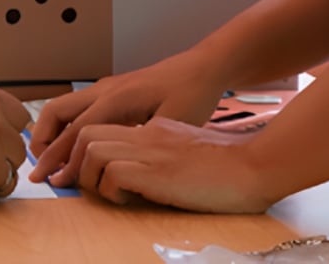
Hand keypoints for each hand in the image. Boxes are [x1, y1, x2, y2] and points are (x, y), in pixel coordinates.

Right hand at [30, 47, 226, 185]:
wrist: (200, 68)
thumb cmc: (192, 94)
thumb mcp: (173, 122)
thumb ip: (143, 142)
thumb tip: (114, 165)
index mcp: (115, 99)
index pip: (75, 131)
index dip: (59, 158)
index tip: (48, 181)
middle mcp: (103, 90)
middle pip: (55, 112)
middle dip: (42, 142)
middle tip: (41, 171)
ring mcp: (104, 88)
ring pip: (62, 107)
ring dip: (50, 133)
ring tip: (52, 162)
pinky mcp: (109, 91)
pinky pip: (76, 108)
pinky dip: (64, 127)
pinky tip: (73, 147)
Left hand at [70, 117, 274, 211]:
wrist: (255, 166)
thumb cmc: (230, 167)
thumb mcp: (188, 152)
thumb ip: (164, 154)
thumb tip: (142, 175)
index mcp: (154, 129)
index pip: (104, 130)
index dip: (84, 152)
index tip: (80, 173)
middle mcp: (147, 134)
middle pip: (87, 133)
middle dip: (74, 161)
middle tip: (77, 185)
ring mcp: (151, 150)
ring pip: (91, 148)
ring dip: (88, 175)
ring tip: (107, 193)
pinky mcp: (157, 171)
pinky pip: (112, 173)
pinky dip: (110, 189)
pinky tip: (129, 199)